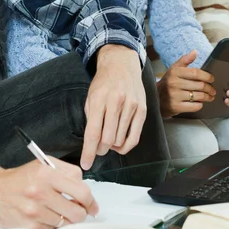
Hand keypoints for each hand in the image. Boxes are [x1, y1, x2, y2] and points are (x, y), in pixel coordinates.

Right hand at [0, 157, 98, 228]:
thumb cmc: (21, 177)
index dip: (90, 200)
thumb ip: (67, 171)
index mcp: (46, 173)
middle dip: (82, 212)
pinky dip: (54, 225)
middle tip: (80, 210)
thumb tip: (85, 186)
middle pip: (77, 212)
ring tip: (59, 211)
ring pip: (66, 223)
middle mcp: (40, 192)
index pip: (82, 190)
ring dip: (67, 219)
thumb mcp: (43, 164)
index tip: (91, 204)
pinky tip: (47, 216)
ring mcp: (34, 211)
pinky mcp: (29, 226)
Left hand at [80, 44, 145, 169]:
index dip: (88, 152)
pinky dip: (126, 146)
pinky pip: (135, 137)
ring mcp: (131, 106)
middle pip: (107, 139)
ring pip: (120, 140)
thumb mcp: (90, 96)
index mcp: (98, 99)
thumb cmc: (103, 82)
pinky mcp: (142, 110)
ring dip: (112, 147)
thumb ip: (91, 119)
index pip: (92, 133)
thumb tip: (92, 143)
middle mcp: (116, 102)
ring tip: (108, 140)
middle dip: (100, 150)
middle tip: (97, 149)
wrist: (121, 64)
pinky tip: (120, 145)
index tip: (86, 164)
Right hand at [157, 51, 215, 117]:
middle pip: (200, 85)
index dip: (206, 76)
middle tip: (212, 90)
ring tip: (210, 96)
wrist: (156, 97)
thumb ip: (185, 60)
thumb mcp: (174, 69)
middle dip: (209, 88)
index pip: (195, 73)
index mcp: (175, 72)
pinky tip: (200, 102)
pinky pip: (195, 106)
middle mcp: (174, 83)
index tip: (211, 79)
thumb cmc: (168, 82)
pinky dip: (200, 104)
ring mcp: (175, 96)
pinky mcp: (176, 106)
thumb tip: (195, 52)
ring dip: (207, 97)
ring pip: (199, 96)